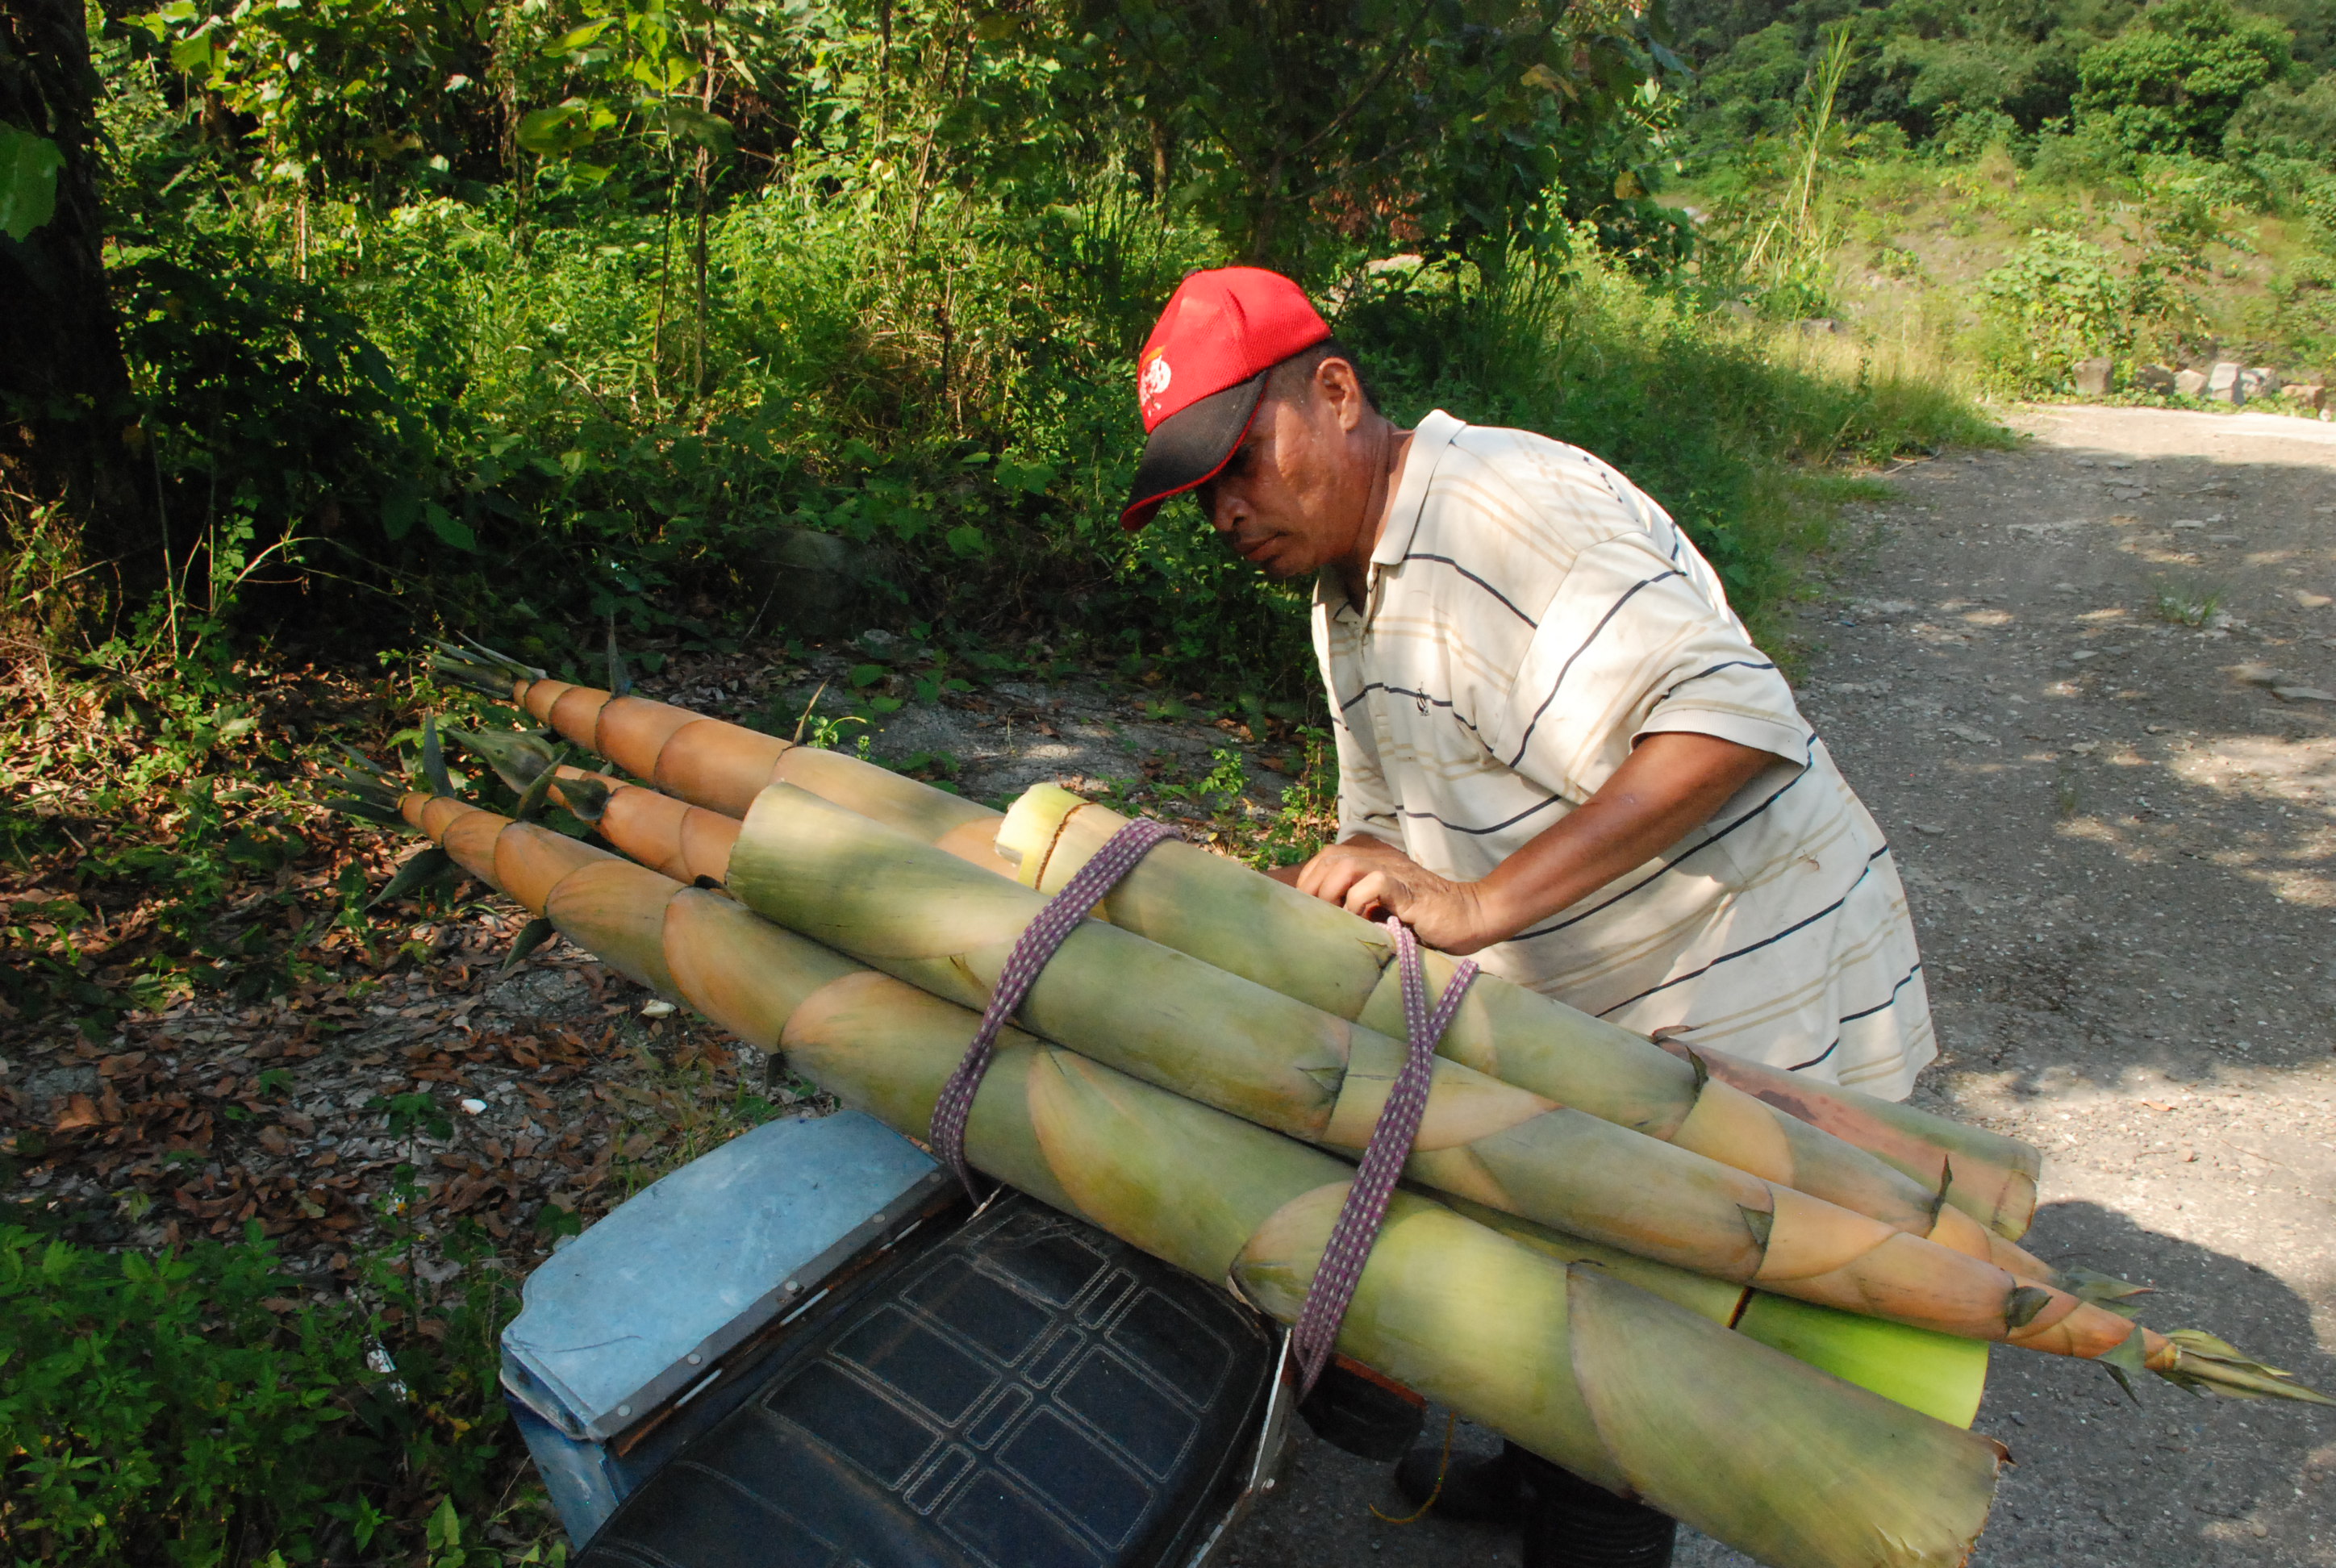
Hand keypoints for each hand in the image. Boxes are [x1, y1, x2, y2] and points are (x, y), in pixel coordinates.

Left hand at [1292, 838, 1504, 953]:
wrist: (1472, 917)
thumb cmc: (1427, 919)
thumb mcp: (1384, 910)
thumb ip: (1359, 906)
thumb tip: (1322, 918)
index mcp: (1374, 861)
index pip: (1326, 856)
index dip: (1310, 880)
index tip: (1309, 908)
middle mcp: (1381, 860)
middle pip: (1330, 857)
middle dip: (1314, 888)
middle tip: (1319, 916)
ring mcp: (1395, 872)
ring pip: (1346, 864)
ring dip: (1332, 892)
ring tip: (1337, 917)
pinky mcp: (1409, 890)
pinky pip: (1374, 883)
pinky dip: (1359, 901)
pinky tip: (1364, 920)